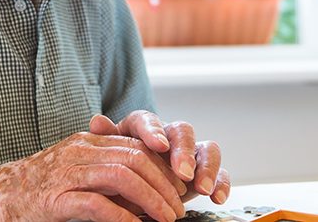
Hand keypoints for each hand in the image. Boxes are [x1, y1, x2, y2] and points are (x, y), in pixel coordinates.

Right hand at [0, 132, 186, 221]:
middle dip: (163, 184)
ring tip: (166, 219)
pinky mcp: (56, 198)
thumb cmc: (41, 185)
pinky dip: (122, 216)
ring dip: (150, 200)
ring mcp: (67, 172)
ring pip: (121, 177)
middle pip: (134, 159)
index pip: (135, 146)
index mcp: (87, 141)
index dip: (163, 167)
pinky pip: (96, 204)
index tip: (180, 188)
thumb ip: (106, 169)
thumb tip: (146, 188)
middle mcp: (80, 150)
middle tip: (179, 208)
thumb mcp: (77, 168)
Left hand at [89, 112, 230, 204]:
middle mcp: (167, 137)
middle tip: (182, 171)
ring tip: (201, 188)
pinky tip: (216, 197)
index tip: (158, 145)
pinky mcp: (201, 173)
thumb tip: (97, 121)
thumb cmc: (116, 172)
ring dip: (206, 167)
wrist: (125, 194)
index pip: (148, 120)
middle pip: (181, 131)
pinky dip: (220, 183)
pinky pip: (219, 172)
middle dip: (183, 151)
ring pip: (206, 148)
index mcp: (140, 128)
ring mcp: (187, 154)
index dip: (154, 131)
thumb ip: (106, 140)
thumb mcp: (107, 158)